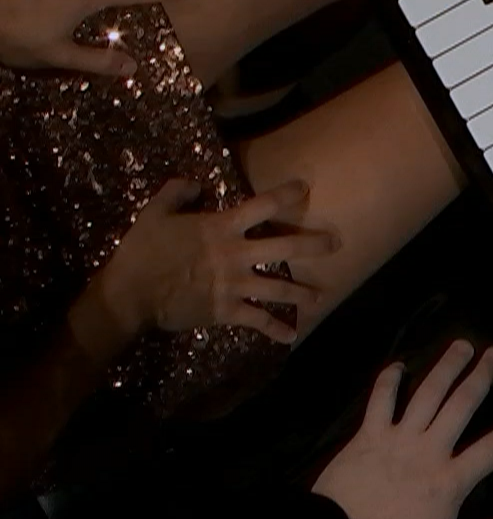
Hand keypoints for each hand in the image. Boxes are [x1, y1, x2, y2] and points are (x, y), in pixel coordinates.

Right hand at [94, 179, 337, 343]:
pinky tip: (291, 336)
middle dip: (314, 245)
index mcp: (221, 228)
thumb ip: (175, 193)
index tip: (304, 188)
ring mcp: (235, 285)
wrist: (131, 294)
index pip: (262, 206)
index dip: (286, 195)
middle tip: (337, 243)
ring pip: (279, 288)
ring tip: (321, 296)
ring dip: (303, 293)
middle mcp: (235, 255)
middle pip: (285, 247)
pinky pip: (258, 321)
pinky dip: (276, 329)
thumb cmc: (142, 251)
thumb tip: (195, 183)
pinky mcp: (228, 310)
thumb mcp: (154, 213)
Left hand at [314, 341, 492, 518]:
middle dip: (482, 377)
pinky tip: (398, 365)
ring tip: (462, 346)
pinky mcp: (367, 435)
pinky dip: (389, 381)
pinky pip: (380, 401)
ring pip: (427, 394)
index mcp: (451, 481)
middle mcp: (430, 450)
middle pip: (462, 405)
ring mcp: (397, 438)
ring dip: (446, 367)